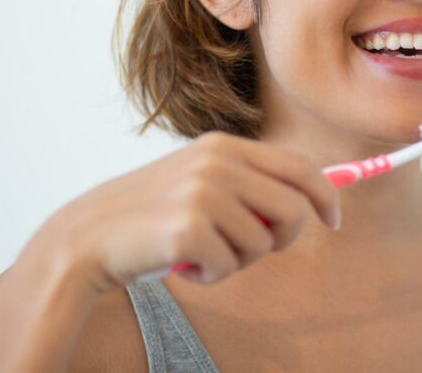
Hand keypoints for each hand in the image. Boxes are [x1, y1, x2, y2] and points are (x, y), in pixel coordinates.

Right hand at [24, 132, 340, 294]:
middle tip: (252, 250)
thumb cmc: (152, 216)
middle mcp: (217, 162)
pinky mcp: (189, 228)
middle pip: (294, 207)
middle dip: (285, 238)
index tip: (333, 219)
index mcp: (224, 146)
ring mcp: (203, 193)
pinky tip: (183, 265)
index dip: (326, 194)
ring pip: (264, 244)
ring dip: (237, 261)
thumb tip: (311, 202)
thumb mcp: (202, 182)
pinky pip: (231, 266)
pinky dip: (211, 275)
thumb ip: (250, 185)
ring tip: (201, 252)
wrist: (88, 236)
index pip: (299, 165)